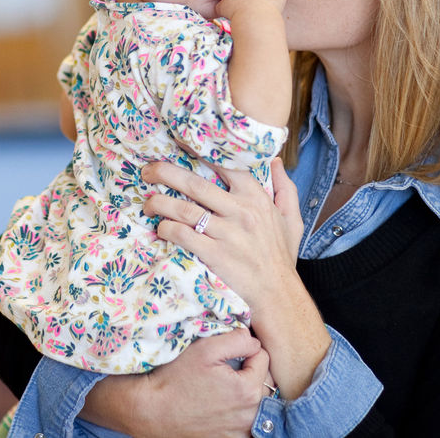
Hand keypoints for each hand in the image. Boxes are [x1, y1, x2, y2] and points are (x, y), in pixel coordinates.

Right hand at [84, 329, 273, 437]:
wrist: (152, 410)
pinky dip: (240, 411)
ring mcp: (241, 430)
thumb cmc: (176, 378)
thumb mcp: (205, 349)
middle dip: (251, 368)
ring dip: (248, 390)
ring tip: (225, 384)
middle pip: (264, 380)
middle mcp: (250, 414)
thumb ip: (237, 339)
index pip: (263, 357)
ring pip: (258, 402)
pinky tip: (222, 404)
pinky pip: (246, 421)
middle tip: (227, 365)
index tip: (228, 350)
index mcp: (248, 389)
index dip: (246, 347)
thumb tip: (253, 339)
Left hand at [144, 157, 329, 399]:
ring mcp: (226, 233)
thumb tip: (277, 160)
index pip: (225, 165)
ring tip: (147, 202)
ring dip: (160, 203)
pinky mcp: (214, 255)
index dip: (200, 152)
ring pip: (184, 210)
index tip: (179, 145)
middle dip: (166, 173)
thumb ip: (286, 188)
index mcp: (256, 197)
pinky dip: (167, 229)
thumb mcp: (291, 219)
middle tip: (147, 171)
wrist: (278, 295)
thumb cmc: (280, 256)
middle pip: (195, 184)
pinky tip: (160, 228)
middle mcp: (240, 211)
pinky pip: (183, 235)